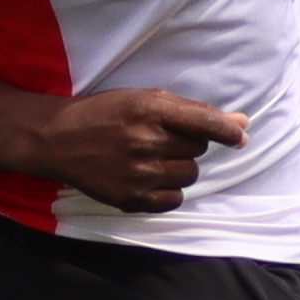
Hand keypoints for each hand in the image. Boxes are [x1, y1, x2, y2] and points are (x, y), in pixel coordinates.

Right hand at [24, 85, 249, 212]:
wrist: (57, 139)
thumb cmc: (105, 113)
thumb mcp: (143, 99)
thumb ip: (192, 111)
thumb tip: (242, 124)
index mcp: (150, 110)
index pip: (205, 123)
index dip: (228, 132)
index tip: (240, 138)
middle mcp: (145, 141)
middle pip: (198, 150)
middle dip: (187, 144)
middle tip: (162, 139)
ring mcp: (138, 173)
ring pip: (188, 176)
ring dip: (178, 168)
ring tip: (153, 159)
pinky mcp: (130, 198)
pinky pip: (173, 200)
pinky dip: (167, 191)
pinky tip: (148, 178)